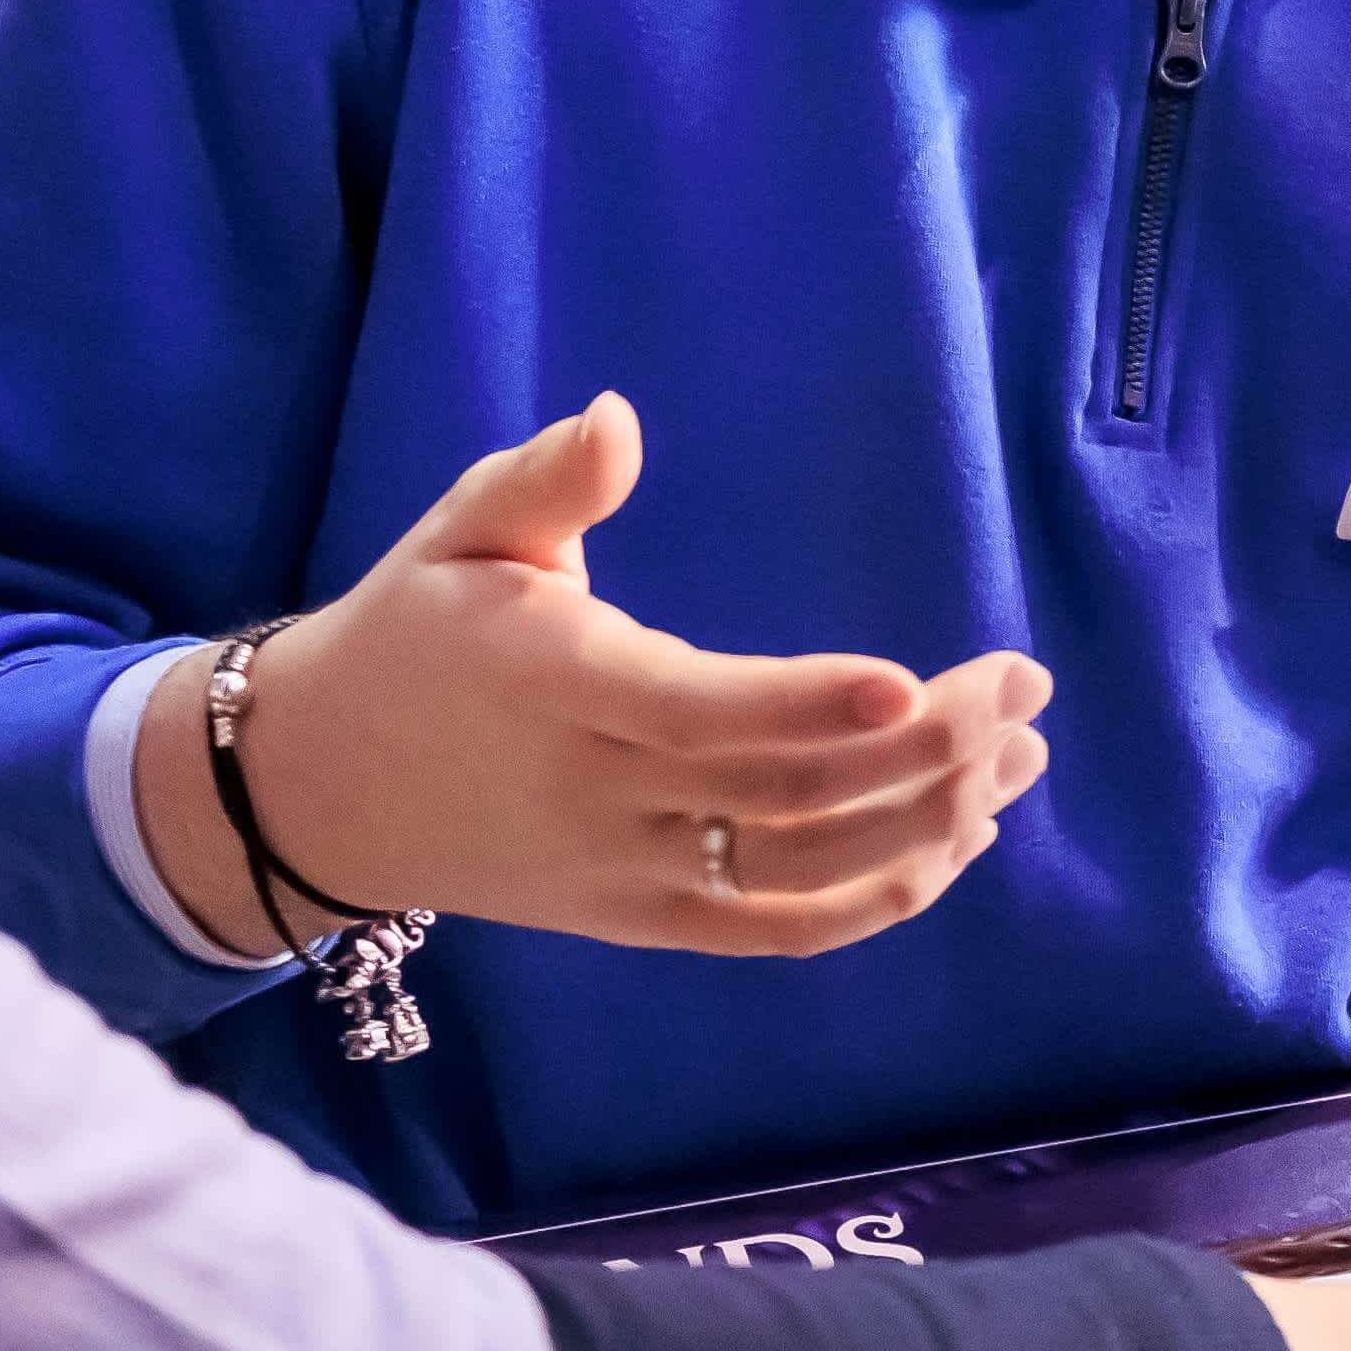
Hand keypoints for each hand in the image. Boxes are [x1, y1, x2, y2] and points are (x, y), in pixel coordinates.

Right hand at [156, 396, 1055, 956]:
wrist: (325, 788)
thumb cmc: (416, 633)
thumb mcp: (458, 535)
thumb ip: (544, 480)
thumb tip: (617, 419)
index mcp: (557, 686)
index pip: (697, 711)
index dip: (806, 706)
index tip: (912, 683)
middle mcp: (599, 793)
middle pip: (783, 790)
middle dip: (926, 748)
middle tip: (1024, 687)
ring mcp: (628, 871)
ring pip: (799, 867)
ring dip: (928, 821)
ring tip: (1023, 757)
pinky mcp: (646, 921)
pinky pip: (777, 930)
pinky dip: (876, 901)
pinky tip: (956, 842)